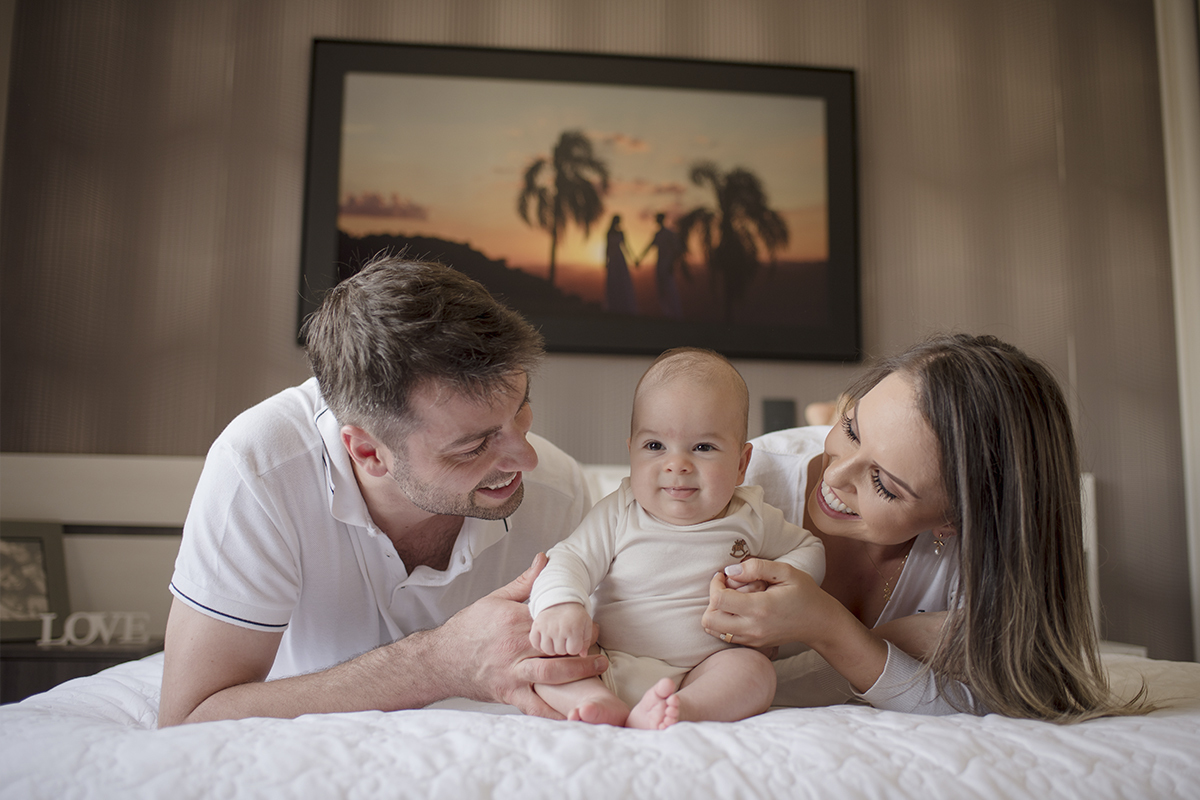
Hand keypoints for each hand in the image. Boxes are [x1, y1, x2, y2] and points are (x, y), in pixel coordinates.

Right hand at [433, 553, 606, 717]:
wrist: (441, 659)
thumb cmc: (469, 628)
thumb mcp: (495, 599)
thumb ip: (525, 582)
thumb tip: (545, 559)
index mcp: (513, 620)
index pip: (551, 618)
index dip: (574, 619)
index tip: (590, 618)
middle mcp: (514, 647)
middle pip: (556, 646)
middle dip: (582, 643)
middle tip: (598, 639)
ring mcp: (512, 672)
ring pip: (552, 675)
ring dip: (579, 672)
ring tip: (598, 665)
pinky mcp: (508, 693)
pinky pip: (536, 705)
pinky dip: (555, 711)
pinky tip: (574, 711)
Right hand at [530, 602, 595, 656]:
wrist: (561, 600)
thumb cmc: (575, 614)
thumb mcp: (586, 625)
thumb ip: (586, 641)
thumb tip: (583, 655)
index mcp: (573, 628)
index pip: (573, 650)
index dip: (575, 647)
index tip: (574, 640)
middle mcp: (558, 629)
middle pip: (561, 651)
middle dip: (564, 647)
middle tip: (565, 638)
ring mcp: (546, 628)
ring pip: (548, 650)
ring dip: (553, 648)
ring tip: (556, 640)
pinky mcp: (536, 626)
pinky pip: (535, 643)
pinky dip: (539, 645)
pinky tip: (546, 641)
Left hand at [704, 559, 890, 693]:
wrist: (820, 623)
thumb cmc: (805, 593)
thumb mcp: (786, 571)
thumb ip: (757, 567)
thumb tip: (730, 571)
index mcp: (760, 608)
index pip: (718, 599)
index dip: (715, 584)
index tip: (724, 575)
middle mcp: (753, 628)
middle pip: (709, 620)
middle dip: (710, 600)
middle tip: (725, 588)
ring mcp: (752, 639)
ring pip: (714, 630)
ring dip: (716, 612)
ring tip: (732, 599)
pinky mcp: (754, 644)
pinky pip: (725, 636)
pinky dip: (724, 622)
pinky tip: (738, 610)